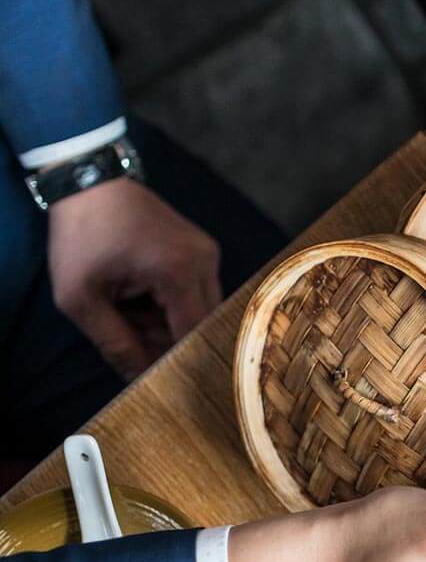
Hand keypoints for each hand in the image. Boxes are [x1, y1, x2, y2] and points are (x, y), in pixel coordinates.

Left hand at [46, 177, 221, 377]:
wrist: (90, 182)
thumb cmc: (81, 235)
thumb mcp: (81, 296)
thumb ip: (113, 341)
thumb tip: (138, 378)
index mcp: (178, 271)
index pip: (193, 334)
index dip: (176, 360)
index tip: (157, 378)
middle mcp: (204, 261)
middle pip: (202, 324)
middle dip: (169, 340)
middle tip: (131, 340)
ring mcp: (208, 253)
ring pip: (202, 310)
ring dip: (170, 322)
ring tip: (130, 311)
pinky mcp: (203, 250)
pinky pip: (197, 291)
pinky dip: (172, 303)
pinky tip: (142, 297)